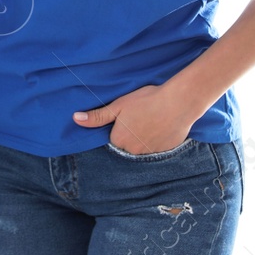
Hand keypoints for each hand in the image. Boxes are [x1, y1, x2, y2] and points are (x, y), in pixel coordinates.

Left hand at [74, 84, 196, 154]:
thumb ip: (97, 116)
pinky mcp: (166, 152)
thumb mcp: (118, 105)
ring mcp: (151, 154)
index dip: (119, 126)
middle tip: (140, 117)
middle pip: (127, 145)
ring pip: (141, 147)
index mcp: (119, 140)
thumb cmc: (146, 100)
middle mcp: (133, 152)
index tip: (127, 117)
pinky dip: (158, 140)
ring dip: (144, 138)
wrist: (178, 102)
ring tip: (151, 120)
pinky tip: (161, 126)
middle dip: (130, 134)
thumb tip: (75, 119)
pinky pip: (157, 149)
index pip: (113, 138)